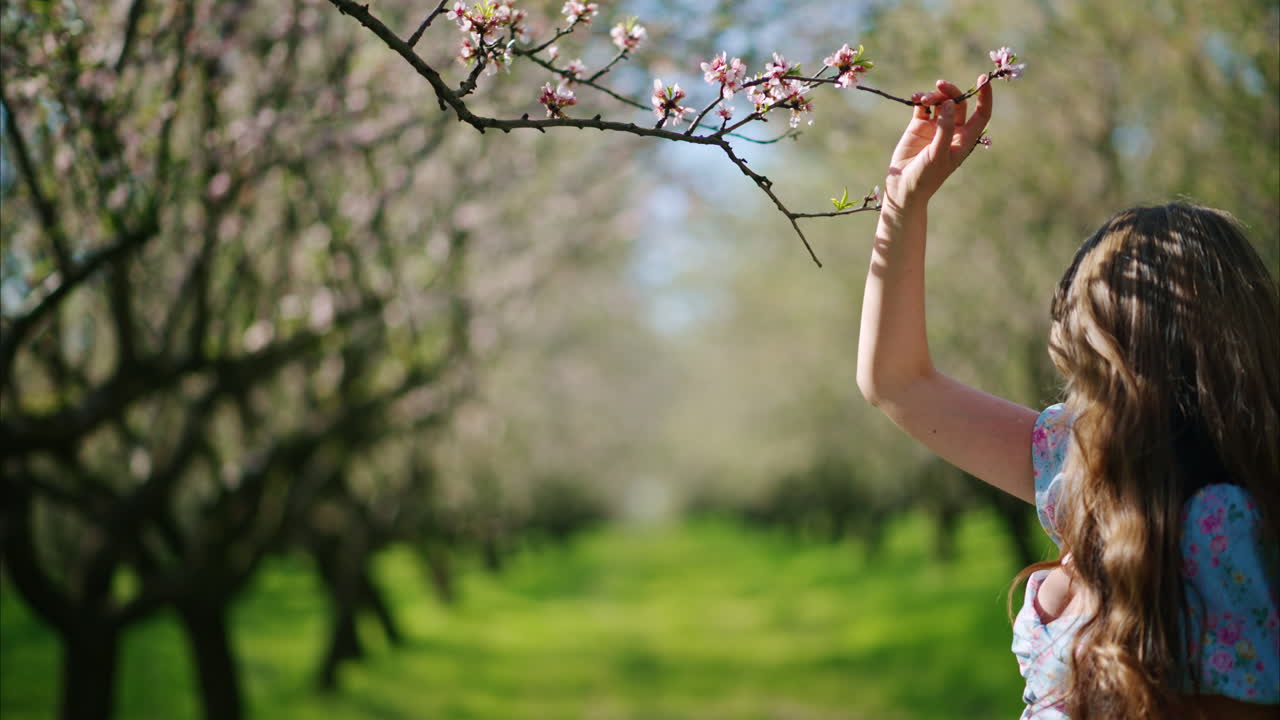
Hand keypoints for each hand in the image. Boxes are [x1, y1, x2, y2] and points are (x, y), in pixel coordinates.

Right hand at [884, 75, 992, 209]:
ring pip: (941, 102)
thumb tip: (950, 102)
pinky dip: (921, 99)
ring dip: (934, 96)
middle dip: (951, 92)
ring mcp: (936, 127)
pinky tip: (916, 98)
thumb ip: (946, 128)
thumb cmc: (926, 176)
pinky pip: (923, 106)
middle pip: (959, 103)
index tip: (983, 79)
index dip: (985, 97)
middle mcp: (953, 130)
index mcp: (965, 139)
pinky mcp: (919, 126)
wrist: (903, 187)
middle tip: (940, 85)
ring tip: (923, 99)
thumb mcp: (938, 154)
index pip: (982, 114)